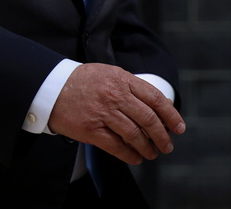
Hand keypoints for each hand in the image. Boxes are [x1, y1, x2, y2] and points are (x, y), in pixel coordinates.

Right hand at [46, 63, 185, 165]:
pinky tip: (136, 158)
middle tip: (167, 145)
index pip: (154, 98)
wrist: (52, 87)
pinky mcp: (91, 129)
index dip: (170, 115)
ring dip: (148, 147)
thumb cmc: (82, 81)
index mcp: (122, 79)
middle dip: (162, 135)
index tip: (178, 127)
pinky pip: (116, 146)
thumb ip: (132, 87)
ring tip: (152, 153)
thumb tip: (158, 105)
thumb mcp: (109, 73)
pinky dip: (129, 155)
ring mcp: (103, 113)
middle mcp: (114, 95)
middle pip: (148, 118)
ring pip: (134, 134)